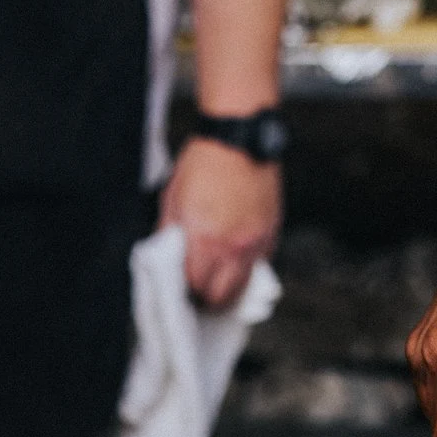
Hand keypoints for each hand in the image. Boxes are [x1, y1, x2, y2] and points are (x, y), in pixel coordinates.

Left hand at [161, 135, 279, 309]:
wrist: (239, 138)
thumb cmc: (204, 163)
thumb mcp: (172, 199)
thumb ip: (169, 235)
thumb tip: (166, 260)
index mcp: (203, 238)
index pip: (194, 286)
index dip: (185, 291)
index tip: (181, 288)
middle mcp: (232, 245)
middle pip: (221, 297)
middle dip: (207, 298)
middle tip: (198, 290)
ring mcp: (255, 241)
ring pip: (243, 287)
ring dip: (228, 289)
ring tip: (216, 279)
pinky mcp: (271, 232)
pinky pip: (259, 264)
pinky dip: (246, 266)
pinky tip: (234, 254)